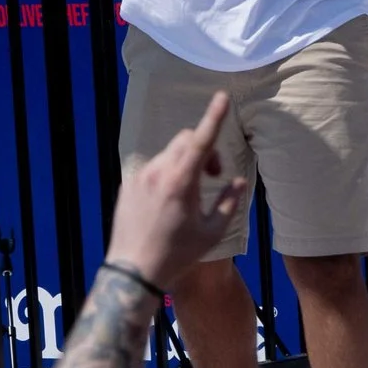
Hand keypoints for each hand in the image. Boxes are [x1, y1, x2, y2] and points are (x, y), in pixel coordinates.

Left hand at [105, 98, 247, 290]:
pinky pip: (152, 168)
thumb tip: (239, 181)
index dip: (214, 116)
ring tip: (189, 194)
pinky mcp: (127, 185)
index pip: (201, 140)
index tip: (222, 96)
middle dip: (204, 149)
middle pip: (185, 140)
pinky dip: (167, 174)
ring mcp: (139, 177)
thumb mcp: (212, 233)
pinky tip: (168, 203)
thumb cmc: (177, 255)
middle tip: (213, 175)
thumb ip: (228, 203)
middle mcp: (157, 173)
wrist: (134, 270)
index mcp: (180, 182)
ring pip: (169, 154)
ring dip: (185, 163)